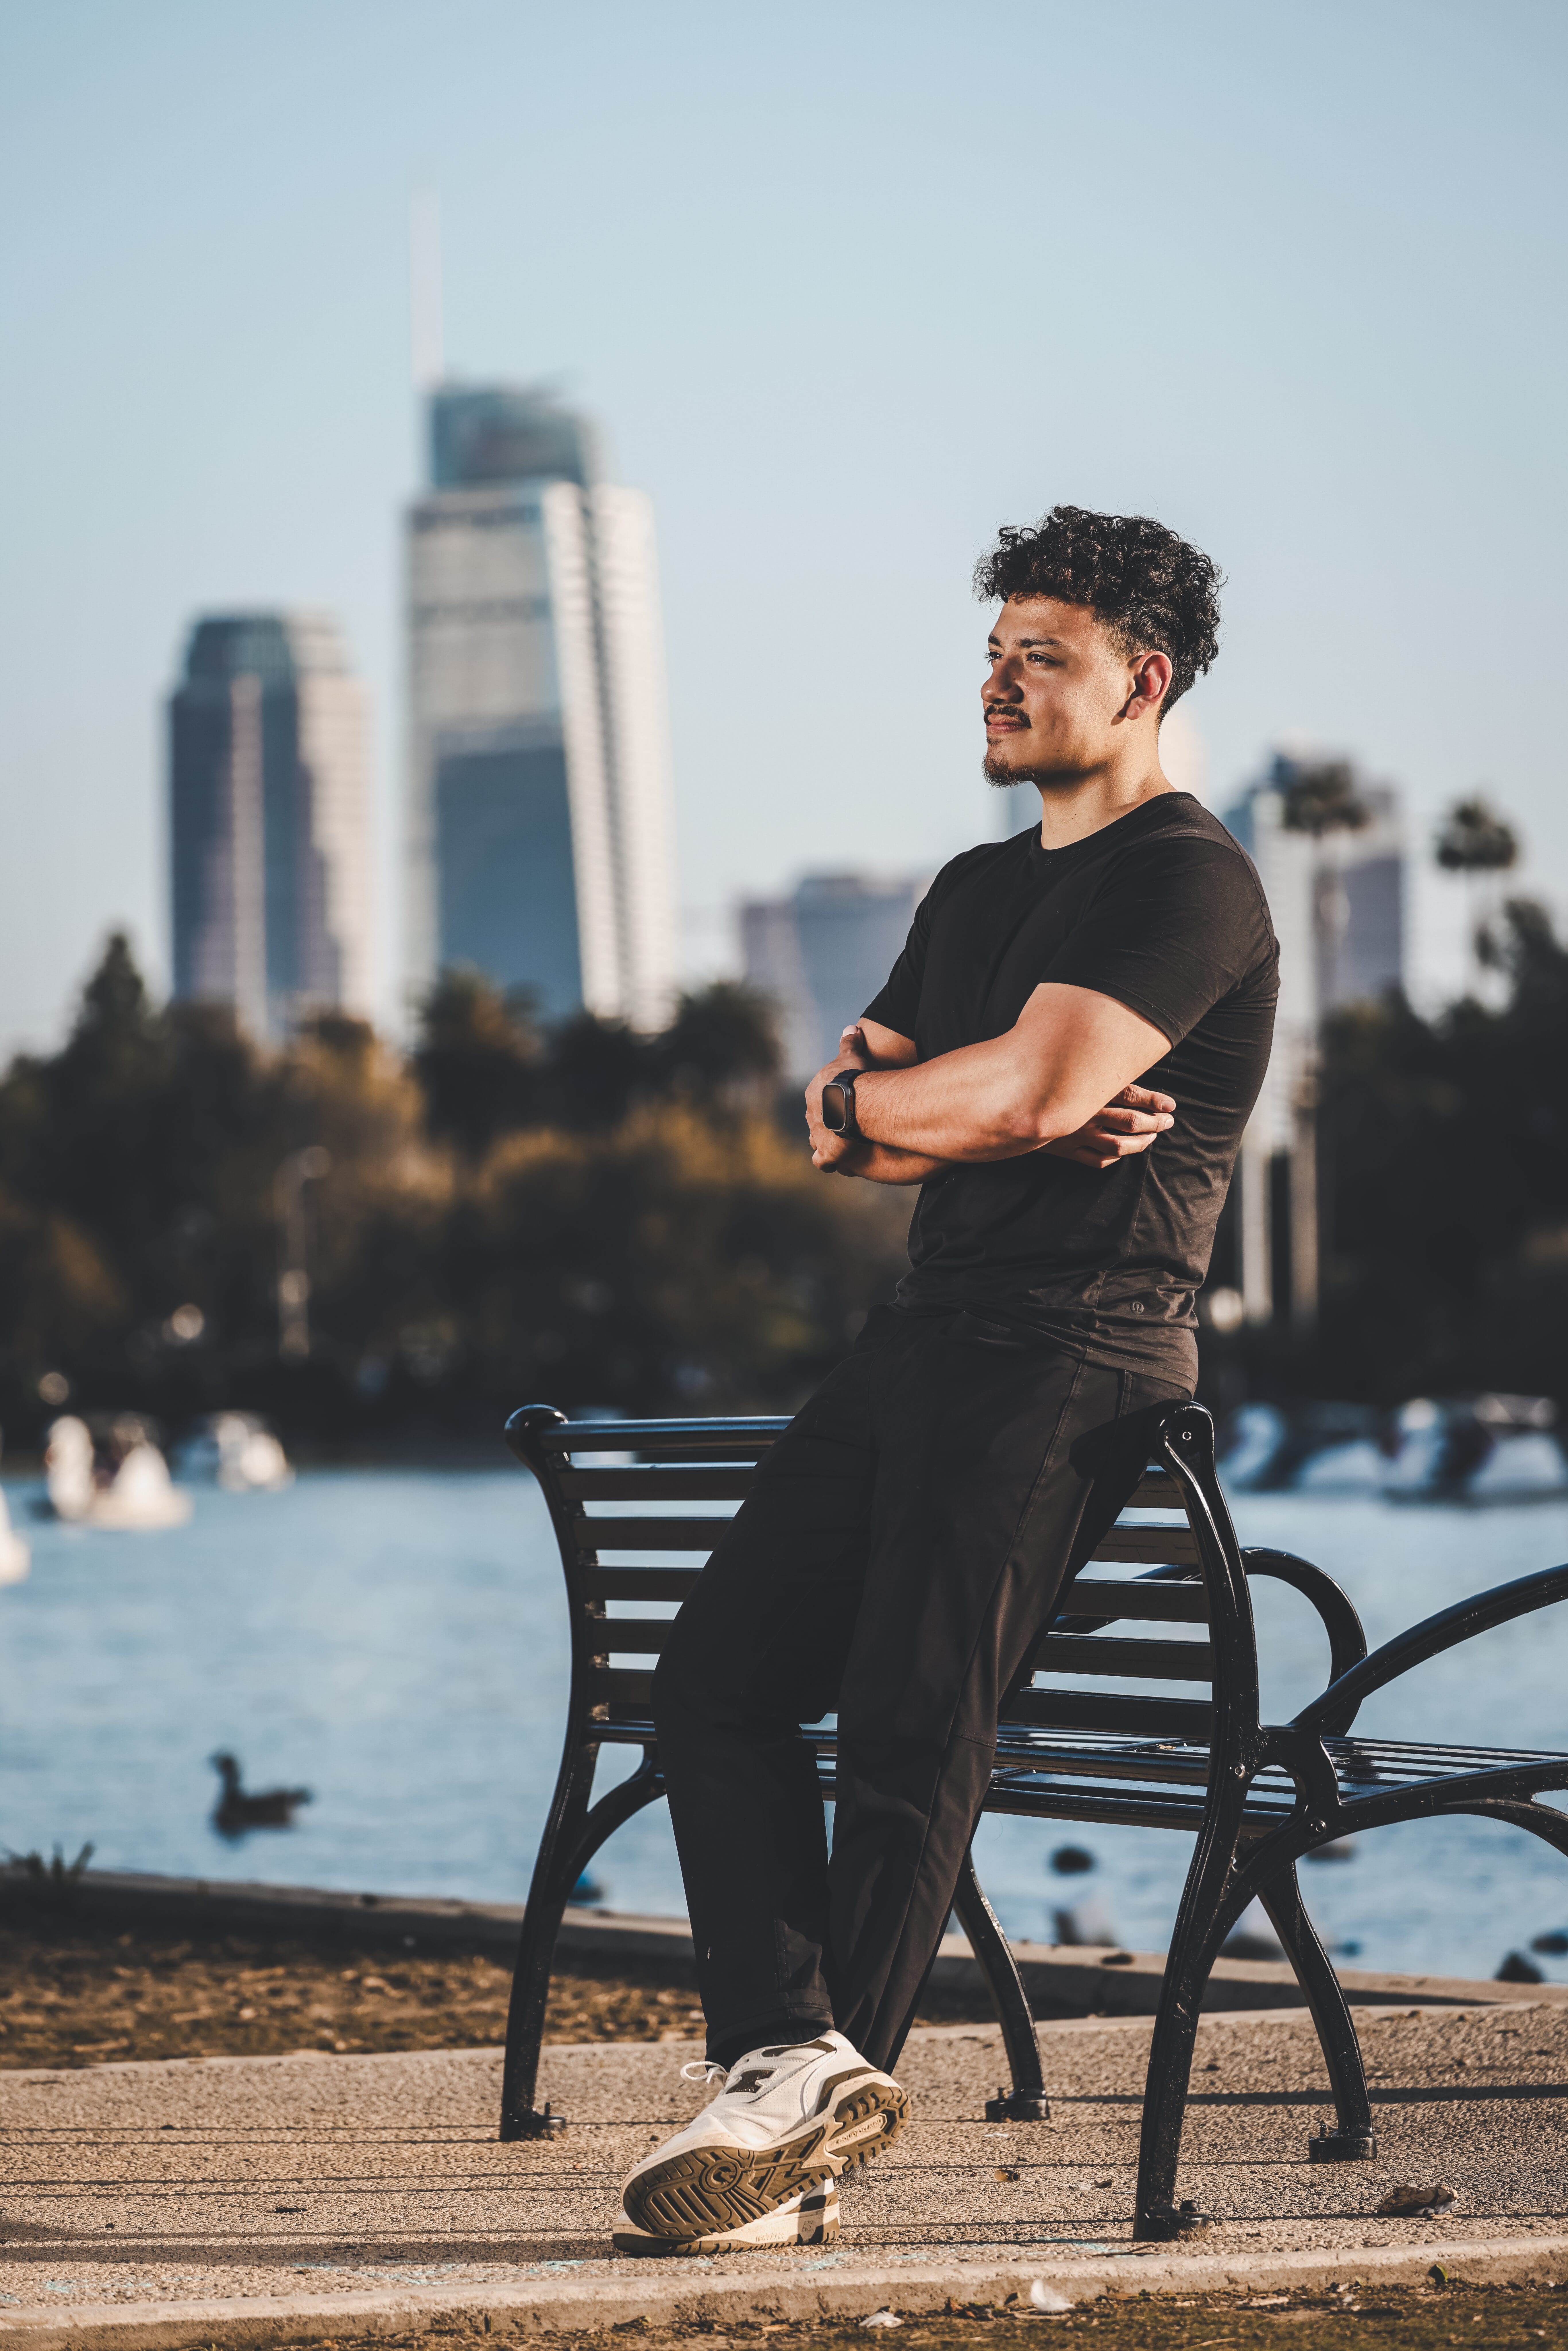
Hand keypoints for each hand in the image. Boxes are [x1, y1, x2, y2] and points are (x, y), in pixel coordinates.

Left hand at [805, 1025, 870, 1169]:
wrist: (855, 1102)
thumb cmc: (855, 1077)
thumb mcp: (852, 1056)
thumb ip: (850, 1043)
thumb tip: (852, 1027)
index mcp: (814, 1092)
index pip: (820, 1098)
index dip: (832, 1101)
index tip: (845, 1103)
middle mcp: (810, 1114)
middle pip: (817, 1119)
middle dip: (828, 1122)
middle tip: (846, 1124)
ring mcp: (816, 1134)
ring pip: (816, 1140)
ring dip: (826, 1142)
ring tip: (841, 1144)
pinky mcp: (826, 1153)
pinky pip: (821, 1162)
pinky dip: (827, 1162)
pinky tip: (836, 1163)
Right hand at [1044, 1083, 1175, 1169]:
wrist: (1015, 1108)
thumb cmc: (1050, 1086)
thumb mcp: (1076, 1075)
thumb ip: (1102, 1076)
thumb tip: (1135, 1080)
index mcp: (1089, 1091)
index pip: (1131, 1095)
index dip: (1154, 1101)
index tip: (1170, 1105)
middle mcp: (1086, 1113)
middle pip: (1131, 1121)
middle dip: (1155, 1123)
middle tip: (1167, 1121)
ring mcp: (1077, 1135)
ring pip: (1119, 1145)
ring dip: (1141, 1143)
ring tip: (1152, 1136)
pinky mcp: (1068, 1151)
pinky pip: (1099, 1161)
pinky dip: (1117, 1157)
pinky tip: (1125, 1150)